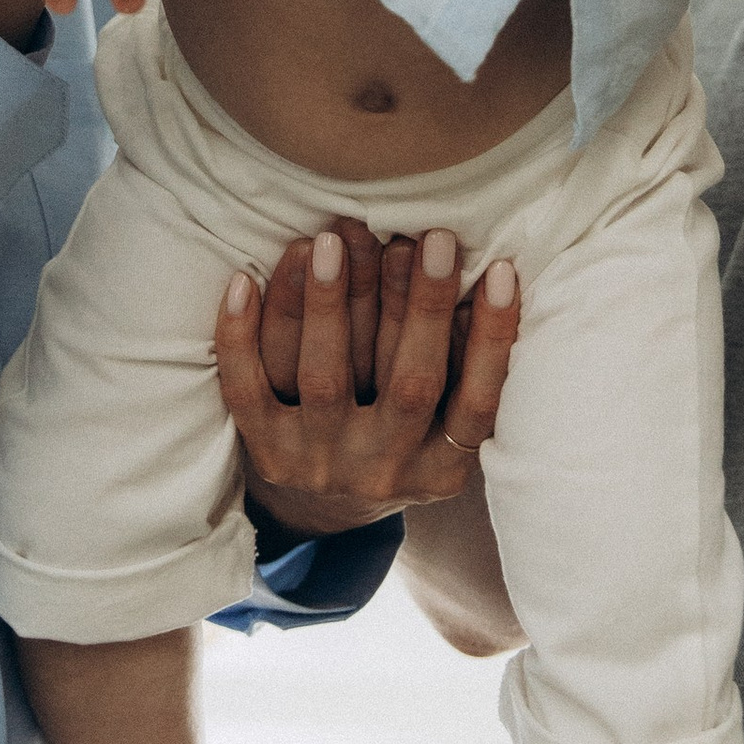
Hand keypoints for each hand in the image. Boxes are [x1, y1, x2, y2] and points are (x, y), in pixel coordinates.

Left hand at [217, 217, 521, 535]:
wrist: (319, 508)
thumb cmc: (395, 438)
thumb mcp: (439, 423)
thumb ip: (460, 366)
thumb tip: (488, 275)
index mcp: (442, 469)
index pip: (476, 403)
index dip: (492, 338)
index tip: (501, 270)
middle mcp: (384, 471)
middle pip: (409, 384)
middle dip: (421, 304)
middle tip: (424, 236)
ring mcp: (321, 465)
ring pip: (326, 377)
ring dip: (329, 304)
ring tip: (334, 242)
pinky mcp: (266, 453)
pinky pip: (249, 390)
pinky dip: (242, 335)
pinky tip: (245, 279)